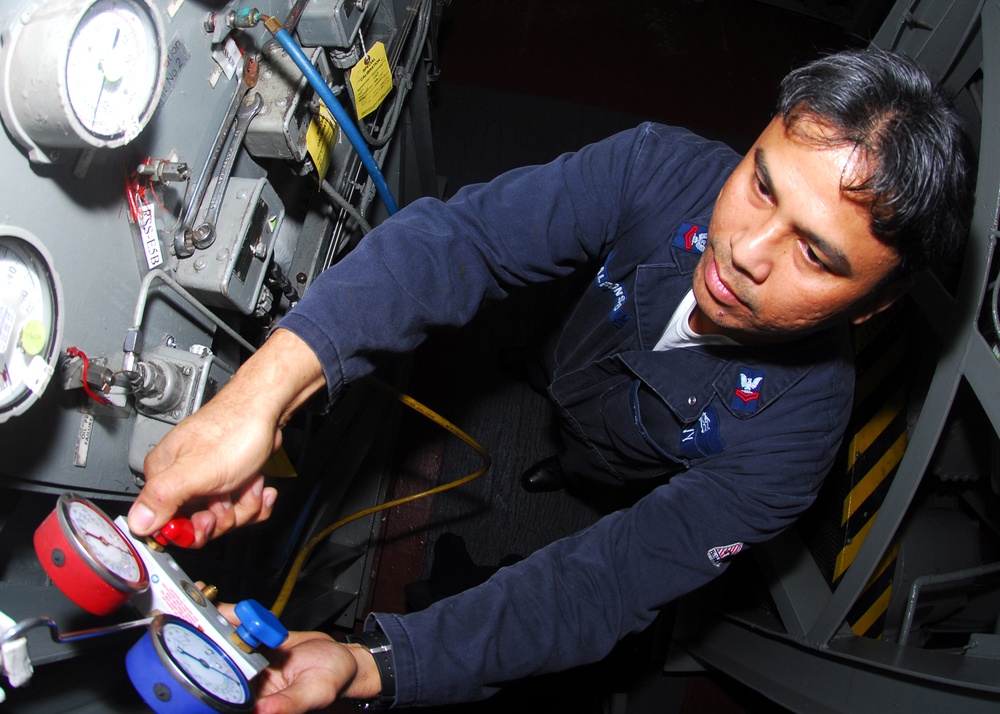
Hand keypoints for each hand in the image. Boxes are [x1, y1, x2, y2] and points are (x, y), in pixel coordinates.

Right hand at [127, 329, 325, 543]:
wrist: (268, 409)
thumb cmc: (235, 430)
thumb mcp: (196, 470)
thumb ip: (163, 497)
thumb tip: (136, 522)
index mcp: (164, 476)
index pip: (165, 524)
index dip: (189, 530)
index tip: (207, 522)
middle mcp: (182, 478)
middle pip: (198, 524)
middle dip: (223, 517)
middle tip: (229, 497)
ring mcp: (208, 479)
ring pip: (225, 516)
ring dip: (244, 505)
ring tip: (248, 483)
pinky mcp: (230, 478)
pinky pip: (241, 505)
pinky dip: (255, 500)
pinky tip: (260, 487)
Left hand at [215, 603, 382, 713]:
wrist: (344, 656)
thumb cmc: (334, 679)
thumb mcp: (315, 691)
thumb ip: (288, 703)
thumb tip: (261, 711)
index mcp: (257, 700)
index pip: (225, 689)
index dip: (210, 672)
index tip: (200, 651)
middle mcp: (249, 681)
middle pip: (218, 662)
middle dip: (205, 641)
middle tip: (197, 621)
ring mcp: (252, 661)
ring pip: (225, 643)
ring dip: (214, 625)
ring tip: (208, 606)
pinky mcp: (259, 642)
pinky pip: (241, 629)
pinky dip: (232, 617)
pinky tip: (223, 607)